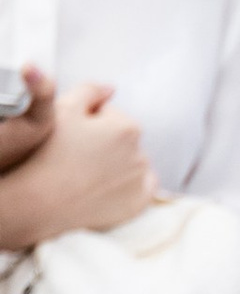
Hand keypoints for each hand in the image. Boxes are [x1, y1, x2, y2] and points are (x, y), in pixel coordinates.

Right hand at [2, 80, 153, 240]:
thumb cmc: (50, 153)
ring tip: (87, 170)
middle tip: (76, 152)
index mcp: (127, 128)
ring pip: (131, 162)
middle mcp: (140, 155)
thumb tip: (110, 88)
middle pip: (121, 139)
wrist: (42, 199)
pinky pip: (142, 189)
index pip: (110, 114)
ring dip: (116, 162)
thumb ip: (90, 90)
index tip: (72, 131)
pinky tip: (108, 184)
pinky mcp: (137, 205)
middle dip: (104, 141)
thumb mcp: (64, 107)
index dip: (88, 120)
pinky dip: (130, 186)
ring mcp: (140, 183)